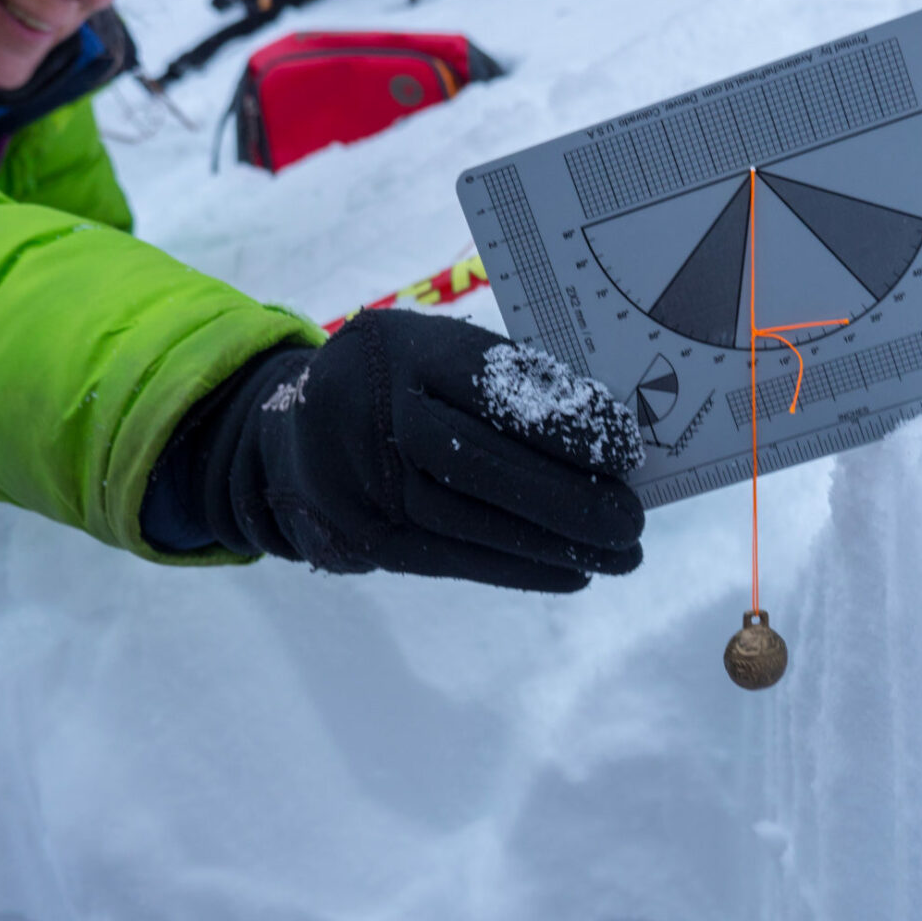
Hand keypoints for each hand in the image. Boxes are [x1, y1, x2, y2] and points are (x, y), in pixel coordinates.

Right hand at [141, 309, 645, 591]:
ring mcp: (359, 479)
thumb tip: (605, 433)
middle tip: (632, 517)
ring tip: (619, 554)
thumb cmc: (400, 384)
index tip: (626, 446)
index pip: (492, 383)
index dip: (564, 419)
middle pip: (477, 460)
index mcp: (404, 348)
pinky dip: (518, 568)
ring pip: (467, 520)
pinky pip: (449, 558)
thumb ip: (505, 379)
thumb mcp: (436, 352)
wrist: (289, 433)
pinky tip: (572, 572)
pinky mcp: (361, 536)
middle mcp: (373, 411)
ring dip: (554, 544)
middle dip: (566, 496)